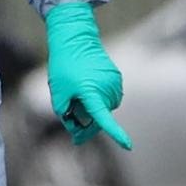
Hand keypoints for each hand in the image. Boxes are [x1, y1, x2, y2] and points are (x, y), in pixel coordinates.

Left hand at [43, 0, 131, 149]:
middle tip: (73, 132)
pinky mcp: (117, 78)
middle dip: (88, 126)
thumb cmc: (64, 67)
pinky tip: (88, 88)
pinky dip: (100, 99)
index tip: (127, 145)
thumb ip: (66, 114)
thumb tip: (79, 127)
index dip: (115, 133)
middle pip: (101, 118)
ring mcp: (115, 83)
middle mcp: (107, 89)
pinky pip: (109, 97)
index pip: (104, 118)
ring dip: (95, 110)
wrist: (76, 40)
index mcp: (91, 92)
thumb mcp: (58, 94)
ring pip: (106, 108)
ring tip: (78, 96)